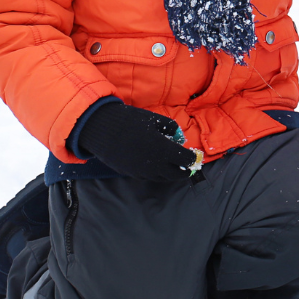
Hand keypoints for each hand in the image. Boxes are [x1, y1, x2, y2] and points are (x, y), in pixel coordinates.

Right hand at [76, 102, 197, 181]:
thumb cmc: (131, 121)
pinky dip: (156, 173)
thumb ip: (171, 129)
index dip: (192, 158)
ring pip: (162, 178)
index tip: (194, 156)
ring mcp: (142, 172)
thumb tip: (178, 138)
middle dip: (184, 171)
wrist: (103, 131)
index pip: (185, 160)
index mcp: (163, 150)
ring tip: (173, 166)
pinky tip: (156, 165)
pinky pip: (149, 177)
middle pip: (176, 174)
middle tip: (187, 166)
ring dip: (170, 173)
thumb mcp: (155, 120)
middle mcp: (155, 165)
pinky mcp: (131, 174)